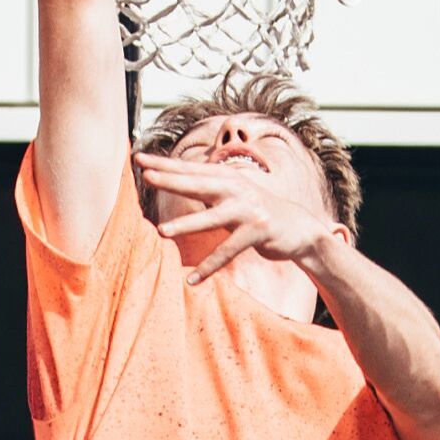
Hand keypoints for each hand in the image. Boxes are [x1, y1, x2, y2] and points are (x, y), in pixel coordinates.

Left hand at [133, 148, 346, 268]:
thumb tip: (176, 180)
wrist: (300, 229)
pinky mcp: (258, 232)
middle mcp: (237, 189)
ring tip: (161, 232)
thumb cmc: (258, 213)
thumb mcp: (233, 196)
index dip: (166, 164)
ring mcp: (248, 210)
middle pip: (199, 184)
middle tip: (147, 176)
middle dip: (172, 180)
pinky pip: (229, 251)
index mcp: (227, 178)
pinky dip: (210, 267)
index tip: (139, 159)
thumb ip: (208, 189)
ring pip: (212, 218)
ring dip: (186, 225)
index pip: (191, 169)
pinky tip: (192, 280)